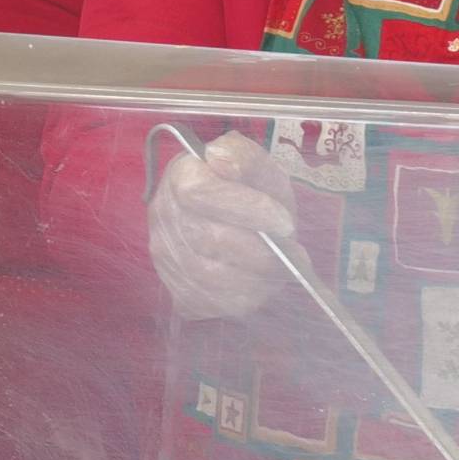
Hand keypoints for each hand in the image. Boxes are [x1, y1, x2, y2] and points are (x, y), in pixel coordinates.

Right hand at [148, 132, 301, 321]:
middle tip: (294, 254)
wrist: (235, 221)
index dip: (247, 210)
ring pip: (210, 277)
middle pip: (209, 240)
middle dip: (260, 251)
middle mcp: (163, 215)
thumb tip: (219, 159)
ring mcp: (166, 256)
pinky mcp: (176, 289)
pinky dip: (244, 298)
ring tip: (282, 270)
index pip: (201, 194)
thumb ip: (244, 157)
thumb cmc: (249, 190)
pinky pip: (210, 303)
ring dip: (256, 278)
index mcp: (181, 175)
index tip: (284, 222)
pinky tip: (261, 284)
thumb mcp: (258, 166)